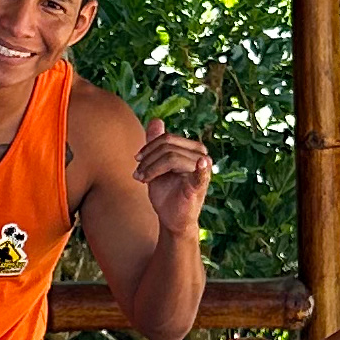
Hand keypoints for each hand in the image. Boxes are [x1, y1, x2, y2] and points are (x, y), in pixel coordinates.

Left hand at [136, 119, 213, 242]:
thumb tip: (156, 120)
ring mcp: (201, 172)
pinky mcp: (199, 187)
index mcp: (192, 150)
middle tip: (138, 174)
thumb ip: (157, 144)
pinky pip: (201, 175)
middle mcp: (200, 157)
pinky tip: (202, 164)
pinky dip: (202, 169)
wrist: (171, 219)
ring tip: (143, 180)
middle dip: (148, 159)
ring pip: (171, 157)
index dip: (149, 147)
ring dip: (151, 168)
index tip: (137, 159)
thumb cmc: (167, 192)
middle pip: (167, 146)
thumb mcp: (158, 165)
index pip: (167, 139)